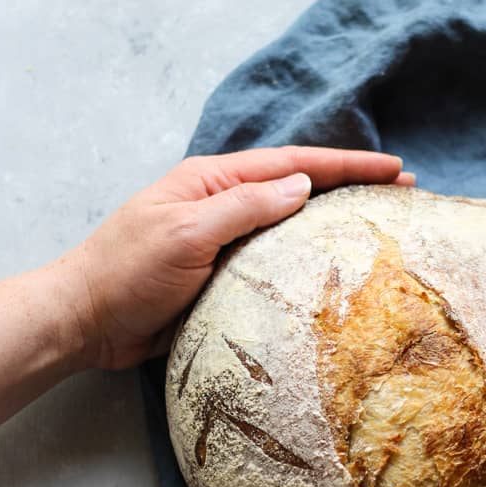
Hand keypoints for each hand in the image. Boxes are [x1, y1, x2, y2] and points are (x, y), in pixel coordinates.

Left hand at [66, 146, 413, 369]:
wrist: (85, 322)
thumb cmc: (126, 272)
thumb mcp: (186, 233)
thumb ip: (245, 208)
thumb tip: (302, 185)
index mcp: (213, 182)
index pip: (292, 165)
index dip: (346, 165)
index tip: (393, 169)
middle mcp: (222, 205)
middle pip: (297, 188)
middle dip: (349, 186)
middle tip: (401, 193)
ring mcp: (223, 241)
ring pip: (289, 227)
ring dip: (332, 223)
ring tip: (379, 228)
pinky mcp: (221, 277)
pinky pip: (274, 264)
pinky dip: (306, 262)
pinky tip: (332, 274)